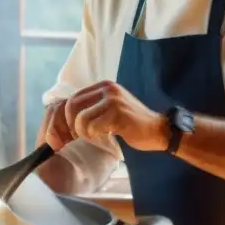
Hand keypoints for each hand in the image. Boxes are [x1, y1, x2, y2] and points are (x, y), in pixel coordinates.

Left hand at [45, 81, 167, 152]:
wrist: (158, 131)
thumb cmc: (132, 124)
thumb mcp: (110, 108)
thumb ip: (93, 107)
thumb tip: (65, 116)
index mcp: (104, 86)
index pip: (73, 99)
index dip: (67, 118)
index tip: (70, 132)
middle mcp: (108, 89)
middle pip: (72, 106)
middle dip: (70, 125)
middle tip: (76, 138)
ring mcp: (113, 100)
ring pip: (81, 118)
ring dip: (83, 133)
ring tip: (94, 137)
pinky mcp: (117, 114)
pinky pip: (92, 127)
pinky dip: (94, 136)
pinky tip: (104, 136)